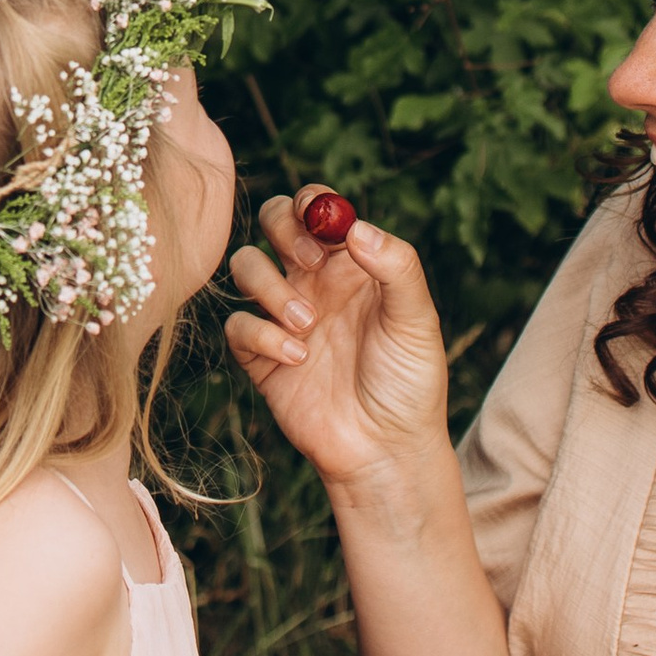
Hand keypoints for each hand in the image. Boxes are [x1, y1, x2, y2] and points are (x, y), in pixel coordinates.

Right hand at [224, 192, 451, 496]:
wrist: (385, 450)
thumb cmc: (411, 384)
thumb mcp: (417, 321)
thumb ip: (397, 268)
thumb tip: (357, 227)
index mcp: (352, 265)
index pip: (318, 209)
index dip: (312, 204)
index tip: (322, 226)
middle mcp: (314, 282)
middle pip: (273, 222)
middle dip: (281, 229)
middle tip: (308, 263)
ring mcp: (284, 316)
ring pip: (246, 266)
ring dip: (270, 286)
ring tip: (308, 326)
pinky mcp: (261, 357)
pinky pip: (238, 325)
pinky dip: (262, 336)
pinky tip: (298, 359)